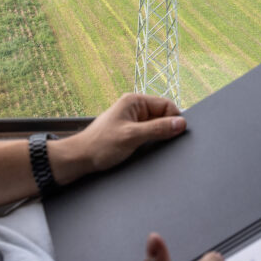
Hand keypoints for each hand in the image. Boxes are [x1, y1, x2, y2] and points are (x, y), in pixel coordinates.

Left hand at [49, 93, 185, 183]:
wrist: (79, 159)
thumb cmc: (100, 145)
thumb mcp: (132, 137)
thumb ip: (158, 129)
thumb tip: (181, 123)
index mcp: (134, 101)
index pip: (166, 105)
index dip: (174, 119)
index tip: (176, 134)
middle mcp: (134, 108)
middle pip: (162, 116)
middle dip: (165, 129)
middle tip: (161, 143)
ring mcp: (131, 120)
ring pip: (156, 126)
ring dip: (156, 137)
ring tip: (147, 147)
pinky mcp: (129, 132)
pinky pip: (147, 134)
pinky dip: (150, 142)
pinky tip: (143, 150)